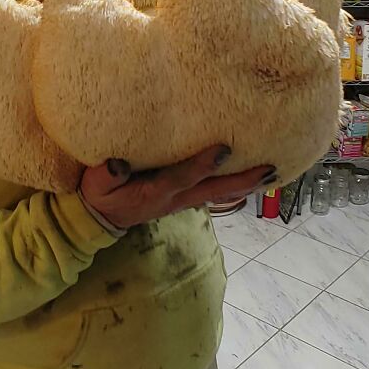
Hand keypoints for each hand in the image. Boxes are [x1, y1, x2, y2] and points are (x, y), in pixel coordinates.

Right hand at [80, 145, 275, 232]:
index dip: (203, 164)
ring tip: (272, 173)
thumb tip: (117, 164)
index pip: (183, 177)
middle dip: (243, 180)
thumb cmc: (100, 195)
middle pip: (216, 190)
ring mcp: (183, 200)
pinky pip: (216, 193)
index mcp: (156, 191)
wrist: (102, 219)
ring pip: (221, 194)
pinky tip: (251, 179)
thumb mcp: (96, 184)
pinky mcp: (185, 198)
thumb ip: (106, 175)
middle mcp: (176, 198)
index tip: (225, 149)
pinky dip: (236, 187)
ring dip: (246, 184)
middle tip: (271, 170)